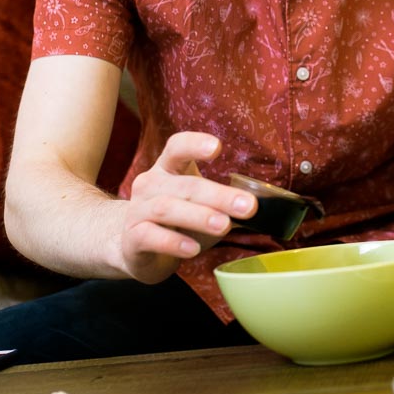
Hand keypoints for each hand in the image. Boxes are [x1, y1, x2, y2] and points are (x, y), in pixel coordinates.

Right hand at [117, 132, 257, 283]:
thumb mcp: (201, 205)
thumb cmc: (177, 220)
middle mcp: (151, 184)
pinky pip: (150, 236)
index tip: (217, 147)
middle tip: (248, 206)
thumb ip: (225, 203)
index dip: (195, 144)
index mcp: (168, 168)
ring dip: (199, 217)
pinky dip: (173, 242)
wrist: (133, 245)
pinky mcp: (132, 237)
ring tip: (224, 226)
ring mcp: (138, 210)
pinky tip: (192, 249)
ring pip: (167, 209)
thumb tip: (261, 206)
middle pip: (185, 185)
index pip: (177, 147)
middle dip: (218, 195)